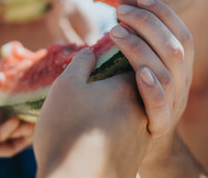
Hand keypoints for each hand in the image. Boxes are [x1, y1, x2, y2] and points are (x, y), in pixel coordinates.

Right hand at [34, 49, 150, 177]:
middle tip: (93, 89)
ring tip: (92, 113)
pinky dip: (118, 130)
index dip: (119, 56)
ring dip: (118, 108)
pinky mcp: (137, 156)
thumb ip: (81, 64)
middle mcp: (142, 109)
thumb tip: (91, 51)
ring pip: (133, 112)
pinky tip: (97, 135)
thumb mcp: (65, 87)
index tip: (103, 60)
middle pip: (135, 87)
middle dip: (117, 85)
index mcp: (127, 87)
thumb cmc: (65, 130)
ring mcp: (142, 135)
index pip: (133, 61)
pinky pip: (131, 134)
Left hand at [110, 0, 193, 159]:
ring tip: (114, 31)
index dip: (165, 13)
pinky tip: (138, 72)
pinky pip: (160, 105)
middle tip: (120, 11)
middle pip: (174, 47)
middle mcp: (183, 82)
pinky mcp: (160, 125)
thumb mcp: (147, 69)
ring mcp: (174, 104)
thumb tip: (122, 16)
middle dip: (147, 23)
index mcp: (183, 67)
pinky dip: (151, 87)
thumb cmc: (139, 98)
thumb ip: (142, 47)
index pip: (182, 33)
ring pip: (166, 71)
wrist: (143, 142)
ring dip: (140, 48)